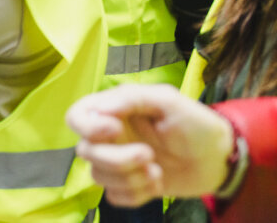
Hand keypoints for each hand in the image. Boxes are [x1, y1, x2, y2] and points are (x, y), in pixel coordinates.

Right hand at [66, 84, 233, 205]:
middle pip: (85, 152)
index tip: (114, 130)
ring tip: (157, 170)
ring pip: (97, 176)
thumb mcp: (168, 100)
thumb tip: (100, 109)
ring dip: (129, 178)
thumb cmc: (195, 123)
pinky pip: (114, 196)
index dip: (87, 127)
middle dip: (117, 159)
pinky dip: (136, 194)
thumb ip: (132, 98)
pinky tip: (157, 182)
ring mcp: (118, 162)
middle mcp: (109, 137)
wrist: (219, 159)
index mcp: (113, 110)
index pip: (76, 117)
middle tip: (148, 155)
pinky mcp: (130, 185)